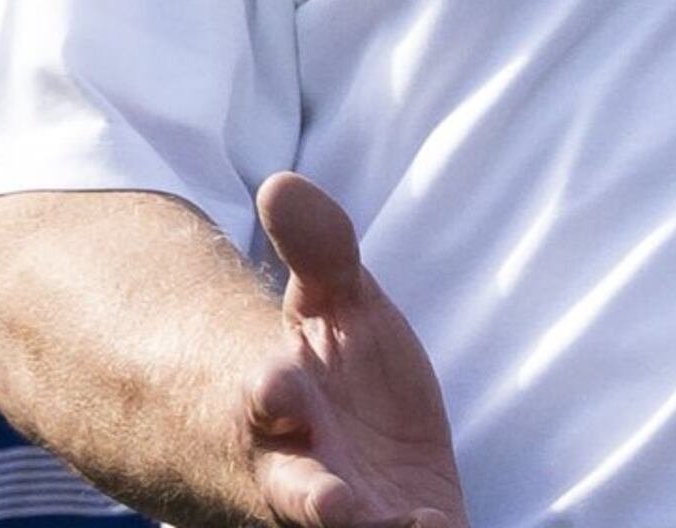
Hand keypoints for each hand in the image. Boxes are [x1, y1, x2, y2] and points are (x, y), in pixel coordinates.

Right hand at [243, 173, 467, 527]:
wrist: (326, 453)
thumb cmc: (326, 372)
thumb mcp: (331, 302)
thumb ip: (318, 249)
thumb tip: (282, 182)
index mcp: (279, 405)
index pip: (261, 399)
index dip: (267, 394)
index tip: (275, 387)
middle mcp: (305, 474)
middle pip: (301, 497)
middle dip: (316, 503)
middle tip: (335, 509)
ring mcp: (347, 516)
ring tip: (413, 527)